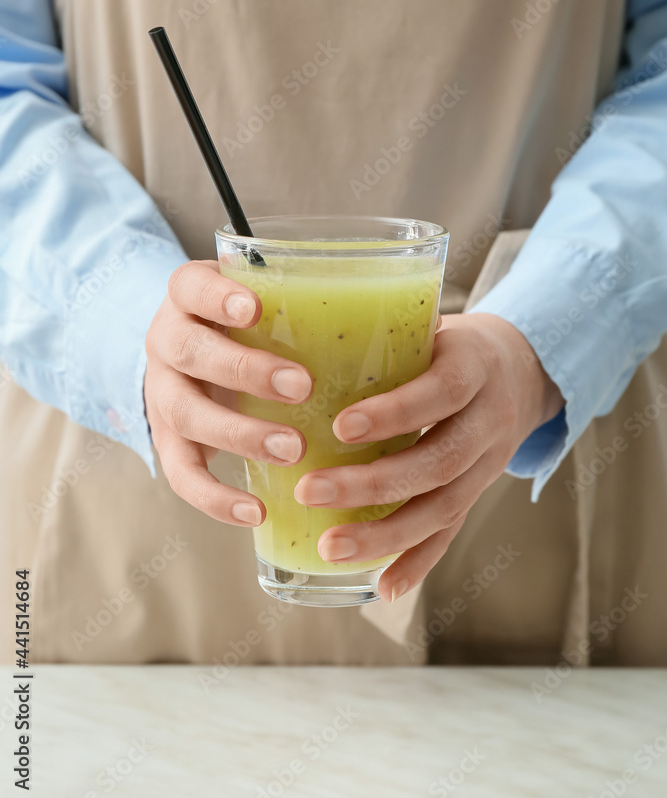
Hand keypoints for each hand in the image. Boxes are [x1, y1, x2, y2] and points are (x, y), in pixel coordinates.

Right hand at [144, 260, 311, 524]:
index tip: (256, 309)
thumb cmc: (249, 326)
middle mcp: (166, 342)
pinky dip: (215, 497)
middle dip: (245, 370)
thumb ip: (304, 304)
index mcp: (189, 298)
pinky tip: (256, 511)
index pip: (190, 285)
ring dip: (239, 434)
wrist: (191, 361)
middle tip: (301, 386)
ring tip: (293, 449)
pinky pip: (181, 473)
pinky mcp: (166, 441)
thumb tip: (404, 313)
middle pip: (190, 352)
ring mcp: (161, 393)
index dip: (217, 297)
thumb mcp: (264, 302)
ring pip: (185, 413)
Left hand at [293, 313, 563, 601]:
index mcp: (474, 369)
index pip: (439, 393)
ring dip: (385, 535)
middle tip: (309, 491)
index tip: (340, 426)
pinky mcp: (478, 493)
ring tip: (329, 547)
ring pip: (442, 508)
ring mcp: (488, 465)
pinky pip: (451, 533)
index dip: (394, 413)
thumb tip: (305, 332)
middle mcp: (488, 421)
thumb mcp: (431, 325)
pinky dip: (418, 562)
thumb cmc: (449, 344)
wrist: (520, 370)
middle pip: (437, 462)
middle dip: (371, 484)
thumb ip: (384, 334)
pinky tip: (383, 587)